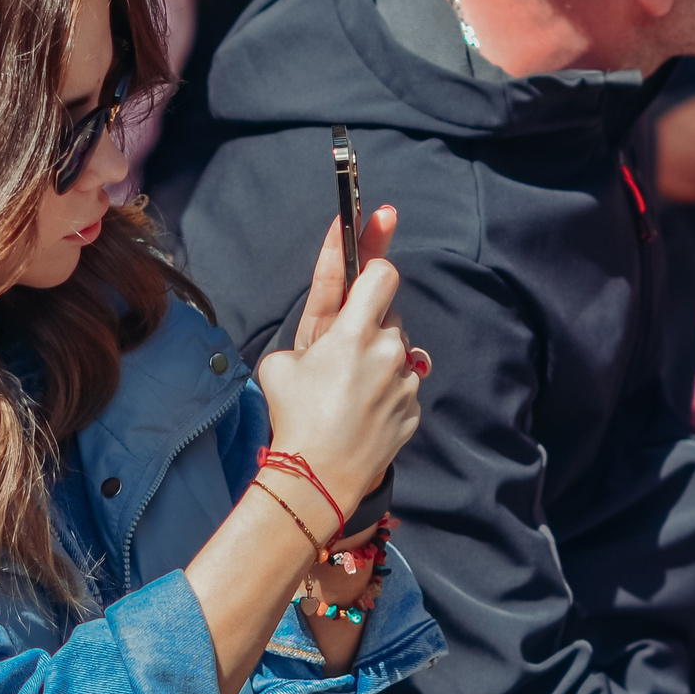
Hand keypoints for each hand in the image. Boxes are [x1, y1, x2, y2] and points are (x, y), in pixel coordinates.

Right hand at [257, 206, 419, 510]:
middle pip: (385, 314)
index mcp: (354, 332)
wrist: (318, 478)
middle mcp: (387, 350)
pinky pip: (402, 384)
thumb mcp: (281, 361)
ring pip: (395, 350)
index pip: (379, 273)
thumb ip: (310, 334)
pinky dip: (383, 390)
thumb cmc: (293, 415)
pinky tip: (357, 411)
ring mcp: (405, 381)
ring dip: (375, 358)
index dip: (374, 249)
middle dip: (366, 322)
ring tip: (343, 390)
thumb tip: (327, 337)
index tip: (380, 215)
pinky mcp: (413, 407)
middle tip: (337, 352)